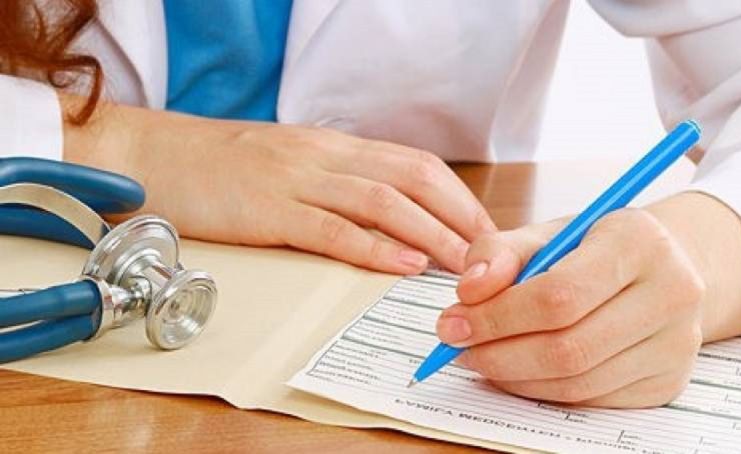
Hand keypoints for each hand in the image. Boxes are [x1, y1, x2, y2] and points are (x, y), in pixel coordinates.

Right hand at [62, 97, 495, 273]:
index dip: (458, 197)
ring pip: (382, 201)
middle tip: (489, 251)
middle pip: (412, 178)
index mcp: (335, 147)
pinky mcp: (269, 209)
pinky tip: (402, 264)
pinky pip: (331, 228)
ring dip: (430, 232)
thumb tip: (388, 217)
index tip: (484, 229)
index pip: (415, 165)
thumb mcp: (293, 164)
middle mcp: (326, 157)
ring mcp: (298, 180)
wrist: (159, 157)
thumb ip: (338, 183)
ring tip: (461, 264)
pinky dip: (373, 247)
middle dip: (459, 214)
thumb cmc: (226, 168)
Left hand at [435, 209, 705, 407]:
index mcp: (638, 241)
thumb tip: (468, 291)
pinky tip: (518, 370)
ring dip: (514, 377)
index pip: (558, 295)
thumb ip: (498, 252)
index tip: (452, 323)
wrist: (661, 267)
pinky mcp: (669, 382)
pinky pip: (591, 400)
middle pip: (567, 347)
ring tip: (482, 357)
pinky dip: (542, 391)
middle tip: (458, 347)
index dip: (497, 317)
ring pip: (576, 383)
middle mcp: (672, 293)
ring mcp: (676, 344)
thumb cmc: (593, 247)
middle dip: (498, 353)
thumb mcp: (545, 233)